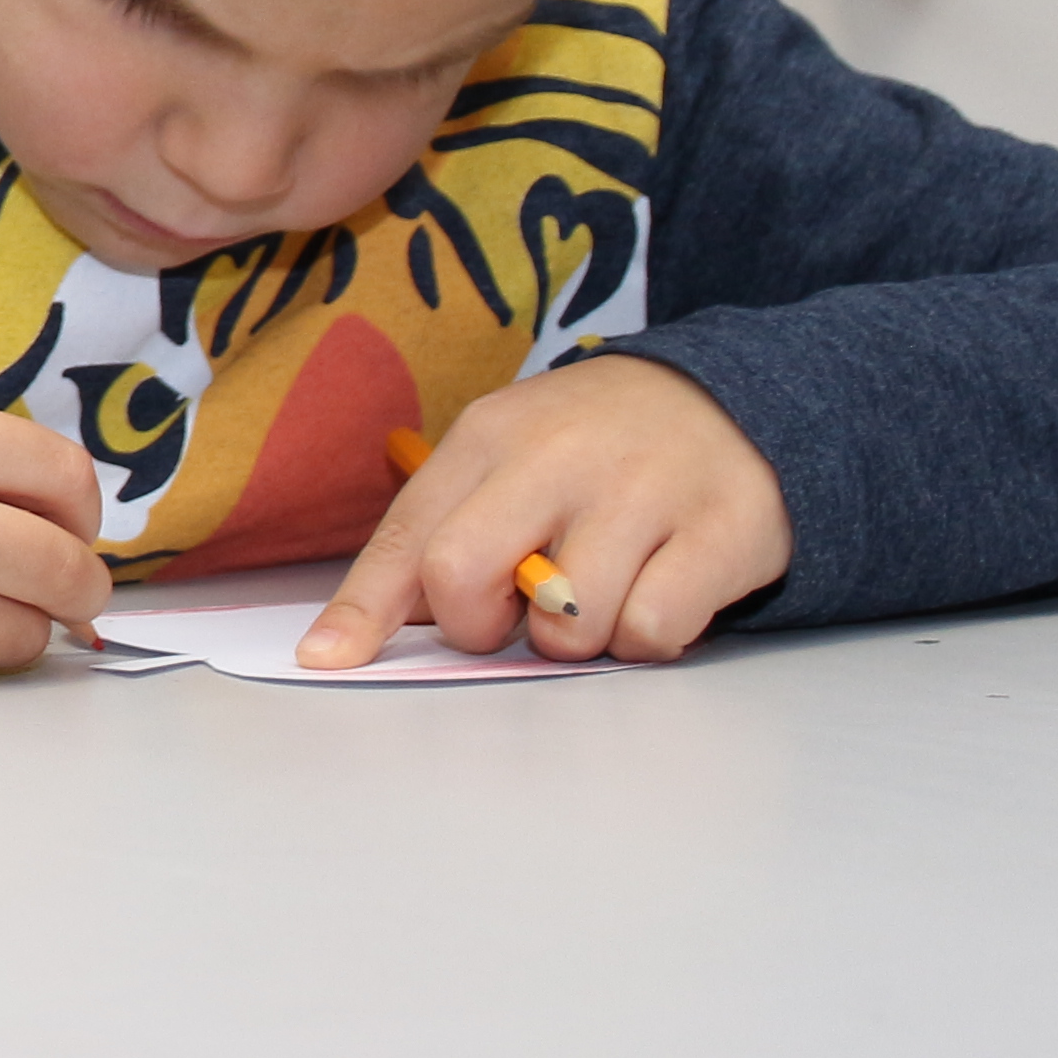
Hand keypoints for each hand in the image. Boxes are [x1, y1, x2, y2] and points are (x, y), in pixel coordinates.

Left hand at [301, 355, 787, 667]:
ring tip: (601, 592)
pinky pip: (652, 630)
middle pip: (462, 573)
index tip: (326, 657)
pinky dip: (649, 638)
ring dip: (576, 638)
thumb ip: (439, 533)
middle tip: (516, 614)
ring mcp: (644, 489)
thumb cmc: (593, 451)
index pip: (405, 535)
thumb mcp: (505, 460)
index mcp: (489, 435)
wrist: (731, 400)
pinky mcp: (722, 530)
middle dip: (478, 626)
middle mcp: (559, 455)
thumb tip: (350, 633)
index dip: (363, 609)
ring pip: (566, 622)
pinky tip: (658, 593)